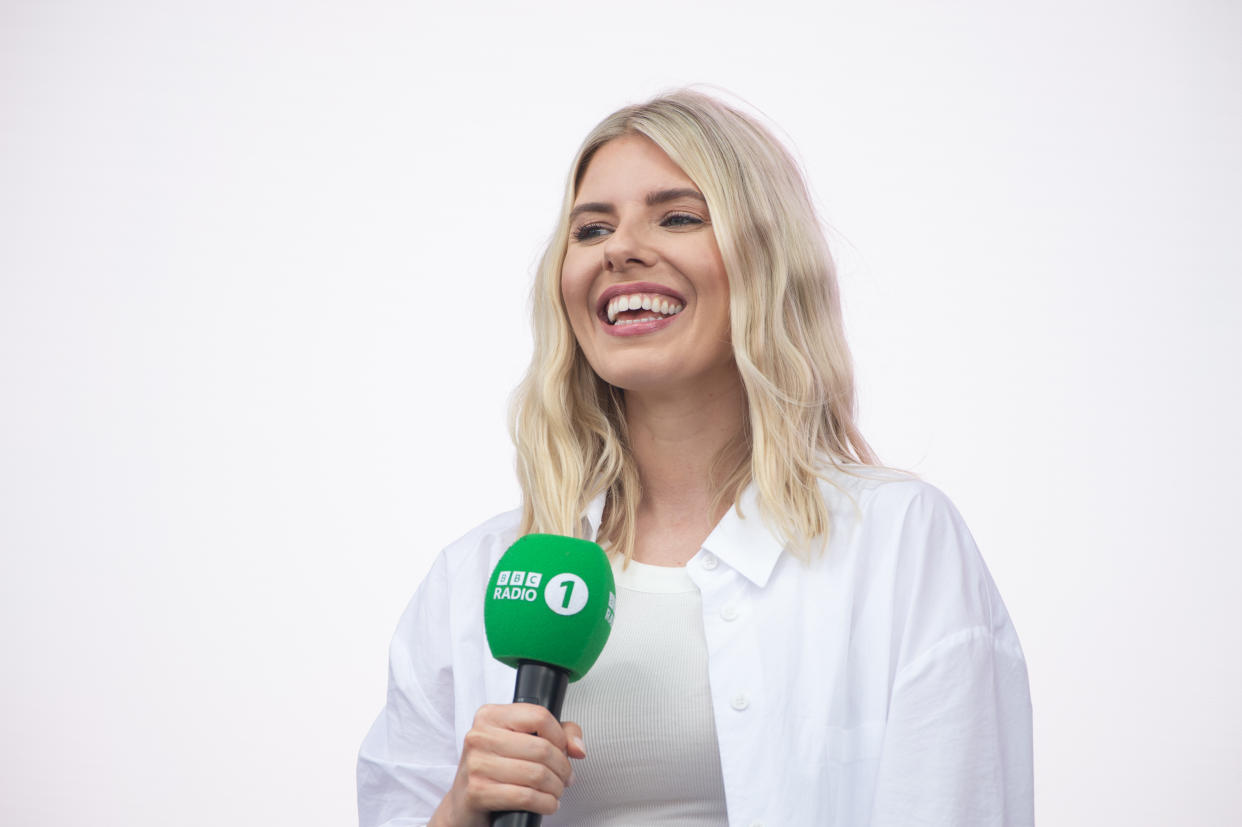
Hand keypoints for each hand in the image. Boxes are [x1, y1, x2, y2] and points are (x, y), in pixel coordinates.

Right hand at [430, 703, 586, 826]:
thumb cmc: (496, 769)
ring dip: (555, 788)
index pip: (539, 716)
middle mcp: (480, 736)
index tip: (564, 751)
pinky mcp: (477, 792)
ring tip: (556, 791)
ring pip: (536, 774)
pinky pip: (525, 797)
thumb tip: (578, 748)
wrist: (463, 803)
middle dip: (562, 768)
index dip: (560, 737)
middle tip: (565, 778)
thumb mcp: (523, 741)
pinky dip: (545, 803)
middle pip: (542, 748)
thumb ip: (558, 733)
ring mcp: (476, 764)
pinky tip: (547, 804)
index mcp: (490, 716)